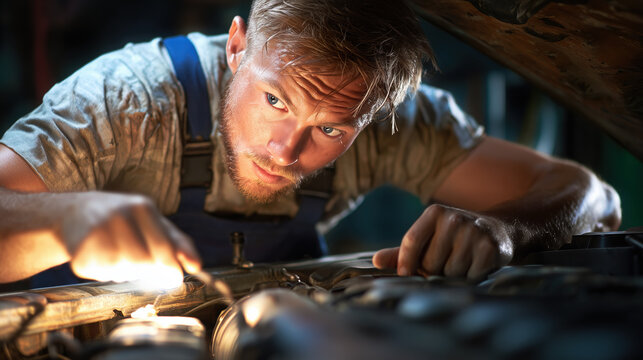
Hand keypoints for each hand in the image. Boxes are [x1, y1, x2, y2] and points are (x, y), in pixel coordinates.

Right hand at [59, 191, 200, 286]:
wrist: (73, 212)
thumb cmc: (122, 219)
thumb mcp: (152, 222)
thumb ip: (177, 242)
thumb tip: (196, 266)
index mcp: (142, 207)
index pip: (164, 247)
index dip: (171, 268)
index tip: (174, 278)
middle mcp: (119, 215)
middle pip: (144, 262)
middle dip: (146, 270)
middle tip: (140, 264)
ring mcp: (96, 231)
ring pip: (124, 271)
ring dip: (125, 271)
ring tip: (118, 254)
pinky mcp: (78, 250)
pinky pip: (102, 275)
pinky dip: (105, 273)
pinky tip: (100, 256)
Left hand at [372, 204, 512, 280]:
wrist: (498, 231)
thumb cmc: (453, 239)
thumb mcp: (428, 239)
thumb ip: (402, 252)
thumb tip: (375, 261)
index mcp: (434, 213)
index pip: (411, 241)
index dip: (405, 263)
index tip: (405, 276)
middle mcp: (454, 219)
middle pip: (430, 263)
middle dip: (434, 271)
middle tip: (445, 263)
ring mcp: (473, 232)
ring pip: (450, 272)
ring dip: (453, 276)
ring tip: (462, 263)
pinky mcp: (489, 248)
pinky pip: (469, 277)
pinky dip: (470, 278)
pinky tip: (476, 266)